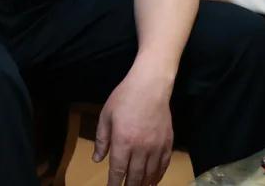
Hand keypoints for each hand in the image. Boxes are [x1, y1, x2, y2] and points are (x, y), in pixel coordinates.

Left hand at [93, 70, 173, 185]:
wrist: (150, 87)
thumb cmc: (124, 98)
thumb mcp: (106, 116)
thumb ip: (101, 139)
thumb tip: (97, 159)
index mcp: (123, 141)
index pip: (118, 170)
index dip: (114, 183)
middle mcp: (141, 148)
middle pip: (135, 176)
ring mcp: (156, 147)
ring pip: (150, 174)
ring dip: (143, 184)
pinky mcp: (168, 144)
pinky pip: (163, 166)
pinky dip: (158, 176)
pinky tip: (153, 181)